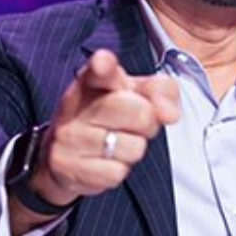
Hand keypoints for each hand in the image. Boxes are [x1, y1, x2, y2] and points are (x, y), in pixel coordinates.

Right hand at [26, 49, 178, 211]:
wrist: (64, 154)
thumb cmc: (107, 117)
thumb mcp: (134, 94)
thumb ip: (160, 91)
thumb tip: (171, 114)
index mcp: (91, 80)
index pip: (98, 70)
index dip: (103, 65)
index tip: (103, 63)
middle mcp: (75, 105)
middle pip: (140, 112)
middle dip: (148, 122)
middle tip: (133, 123)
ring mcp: (69, 137)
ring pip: (134, 147)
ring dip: (134, 148)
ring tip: (115, 142)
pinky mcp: (70, 168)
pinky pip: (117, 173)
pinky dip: (118, 169)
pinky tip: (104, 160)